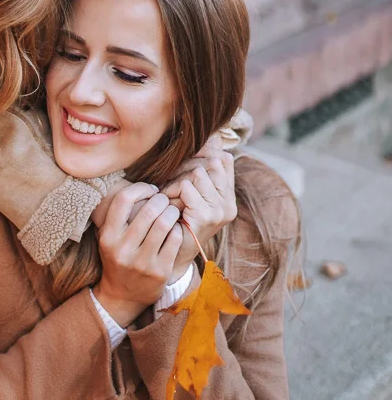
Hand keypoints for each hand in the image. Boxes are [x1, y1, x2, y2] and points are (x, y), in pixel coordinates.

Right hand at [93, 183, 183, 326]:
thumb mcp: (109, 237)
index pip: (124, 200)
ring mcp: (142, 262)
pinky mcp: (160, 272)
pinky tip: (176, 229)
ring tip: (172, 212)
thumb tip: (142, 185)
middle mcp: (123, 249)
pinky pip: (175, 240)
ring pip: (164, 223)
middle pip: (149, 210)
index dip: (141, 188)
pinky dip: (179, 230)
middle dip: (161, 200)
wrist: (123, 296)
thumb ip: (119, 215)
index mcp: (108, 237)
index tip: (151, 190)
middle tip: (165, 201)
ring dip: (172, 212)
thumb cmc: (118, 257)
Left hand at [165, 152, 236, 282]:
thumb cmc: (176, 221)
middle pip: (210, 163)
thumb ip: (202, 175)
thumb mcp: (192, 195)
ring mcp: (220, 211)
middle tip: (174, 185)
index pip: (223, 160)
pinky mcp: (206, 216)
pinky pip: (187, 186)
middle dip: (187, 169)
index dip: (202, 157)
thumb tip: (211, 143)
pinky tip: (169, 204)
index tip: (185, 168)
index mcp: (229, 198)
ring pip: (198, 173)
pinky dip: (172, 191)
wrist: (170, 256)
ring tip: (171, 197)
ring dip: (177, 182)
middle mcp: (229, 204)